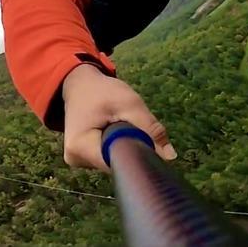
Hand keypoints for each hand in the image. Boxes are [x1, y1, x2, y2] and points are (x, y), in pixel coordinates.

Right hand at [61, 64, 176, 171]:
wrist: (78, 84)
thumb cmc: (101, 90)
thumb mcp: (129, 103)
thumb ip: (150, 128)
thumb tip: (171, 156)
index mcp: (81, 148)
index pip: (117, 163)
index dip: (137, 155)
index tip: (149, 144)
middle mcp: (76, 159)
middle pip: (115, 163)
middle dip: (131, 148)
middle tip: (136, 128)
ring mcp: (78, 160)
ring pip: (112, 161)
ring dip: (123, 146)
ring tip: (122, 125)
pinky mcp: (83, 158)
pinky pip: (107, 157)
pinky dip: (116, 146)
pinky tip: (114, 131)